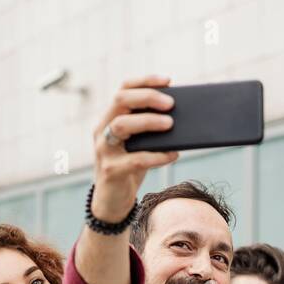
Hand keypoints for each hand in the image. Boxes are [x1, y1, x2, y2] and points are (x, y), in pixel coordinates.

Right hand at [90, 75, 178, 223]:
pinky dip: (157, 156)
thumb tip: (181, 118)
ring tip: (171, 125)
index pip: (123, 89)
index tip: (168, 81)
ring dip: (148, 122)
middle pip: (120, 101)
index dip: (145, 82)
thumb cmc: (129, 168)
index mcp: (109, 118)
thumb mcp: (138, 145)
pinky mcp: (111, 171)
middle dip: (147, 98)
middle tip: (171, 104)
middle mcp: (102, 130)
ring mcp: (104, 150)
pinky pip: (135, 159)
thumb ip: (149, 130)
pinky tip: (173, 155)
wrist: (111, 202)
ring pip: (121, 125)